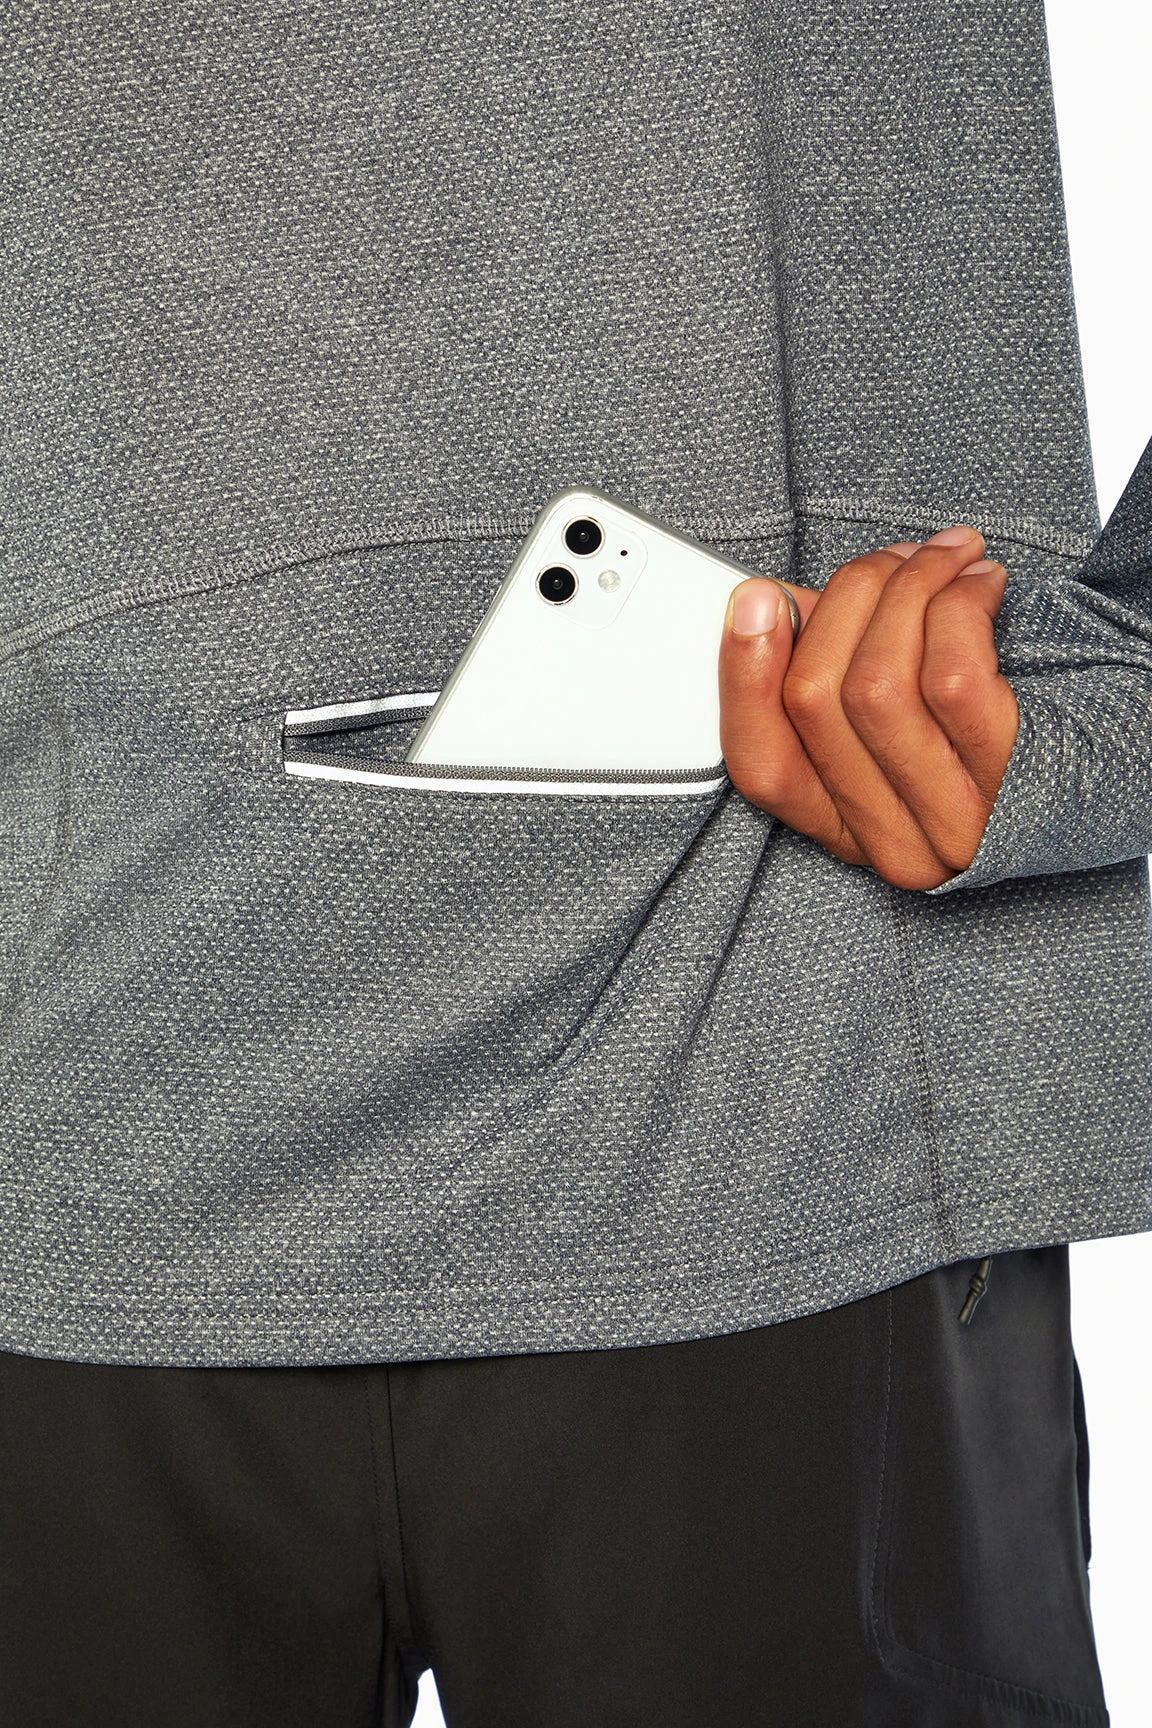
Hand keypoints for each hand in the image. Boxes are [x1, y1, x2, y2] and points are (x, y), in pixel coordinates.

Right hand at [718, 528, 1019, 889]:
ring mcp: (952, 824)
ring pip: (876, 682)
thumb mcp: (904, 729)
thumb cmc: (1006, 739)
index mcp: (849, 833)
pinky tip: (978, 583)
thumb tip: (772, 608)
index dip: (743, 676)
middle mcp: (895, 845)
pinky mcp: (1009, 785)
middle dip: (845, 600)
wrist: (1125, 776)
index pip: (762, 766)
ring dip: (906, 590)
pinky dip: (956, 604)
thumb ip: (830, 675)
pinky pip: (950, 674)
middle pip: (815, 701)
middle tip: (892, 560)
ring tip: (942, 559)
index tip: (755, 600)